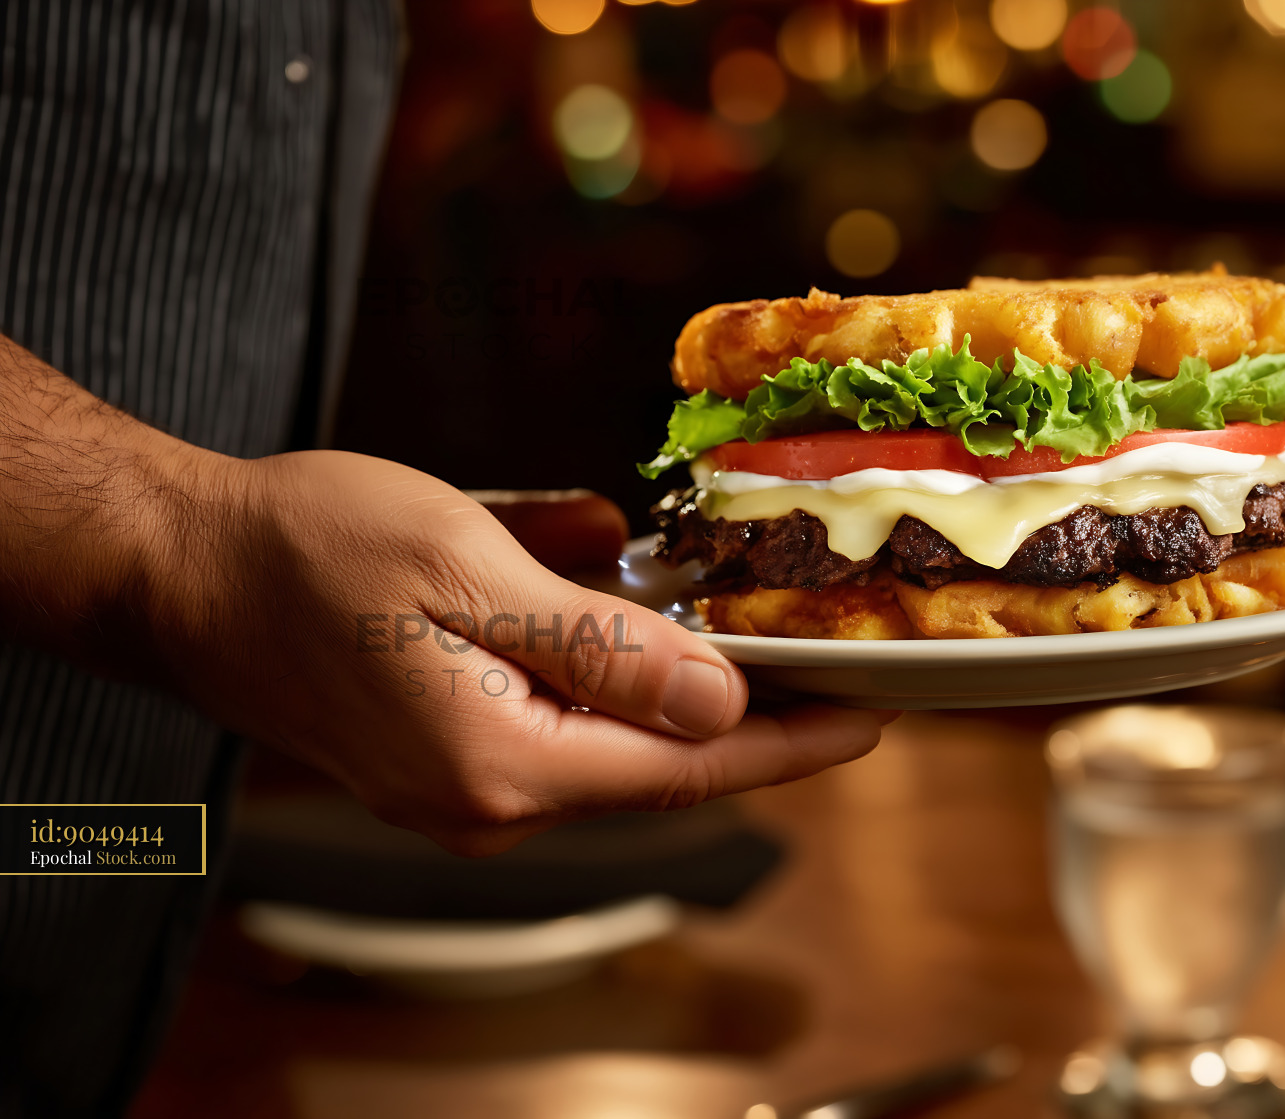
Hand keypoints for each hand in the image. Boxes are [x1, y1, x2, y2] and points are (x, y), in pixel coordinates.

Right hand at [146, 449, 887, 855]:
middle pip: (662, 759)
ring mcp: (463, 787)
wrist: (176, 568)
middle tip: (827, 645)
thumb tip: (722, 703)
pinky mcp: (443, 754)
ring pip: (610, 732)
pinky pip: (553, 709)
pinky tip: (604, 573)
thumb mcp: (469, 574)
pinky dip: (594, 651)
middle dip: (745, 702)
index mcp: (505, 765)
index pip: (692, 767)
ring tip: (732, 606)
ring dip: (665, 668)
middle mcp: (490, 800)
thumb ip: (603, 649)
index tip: (876, 715)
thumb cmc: (304, 553)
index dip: (795, 741)